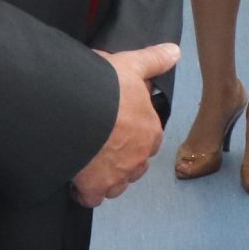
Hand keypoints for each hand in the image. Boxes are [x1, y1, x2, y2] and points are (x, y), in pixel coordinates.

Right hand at [71, 43, 178, 205]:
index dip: (136, 134)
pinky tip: (76, 181)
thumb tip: (175, 52)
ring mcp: (117, 176)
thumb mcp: (130, 65)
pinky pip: (93, 197)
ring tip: (91, 163)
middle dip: (124, 159)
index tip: (121, 128)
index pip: (150, 139)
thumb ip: (153, 61)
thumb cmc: (104, 87)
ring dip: (108, 177)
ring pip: (117, 185)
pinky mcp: (94, 187)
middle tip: (103, 145)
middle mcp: (138, 157)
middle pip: (135, 165)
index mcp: (150, 131)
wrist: (73, 110)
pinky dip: (86, 192)